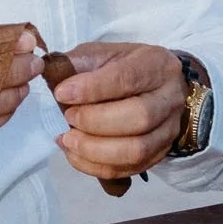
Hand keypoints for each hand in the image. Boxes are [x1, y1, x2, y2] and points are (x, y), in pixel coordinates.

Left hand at [45, 41, 184, 181]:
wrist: (157, 87)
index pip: (127, 78)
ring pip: (137, 150)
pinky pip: (128, 169)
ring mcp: (168, 130)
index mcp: (156, 65)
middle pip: (139, 117)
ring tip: (67, 140)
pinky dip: (96, 166)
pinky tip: (75, 154)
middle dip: (95, 122)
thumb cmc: (125, 67)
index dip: (92, 89)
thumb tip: (52, 75)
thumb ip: (80, 63)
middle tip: (67, 118)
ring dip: (95, 150)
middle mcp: (170, 98)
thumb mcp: (104, 54)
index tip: (61, 93)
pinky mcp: (159, 154)